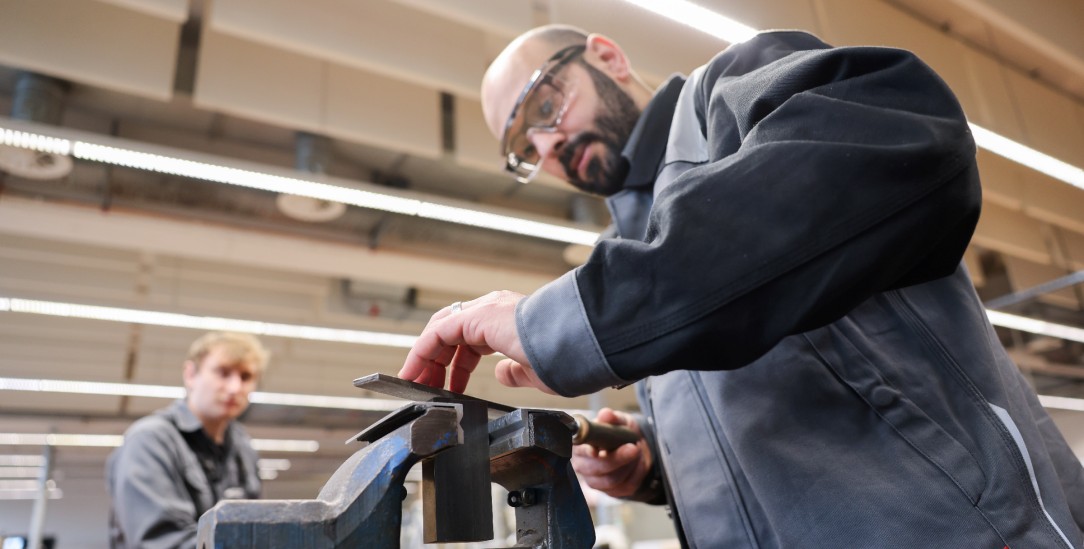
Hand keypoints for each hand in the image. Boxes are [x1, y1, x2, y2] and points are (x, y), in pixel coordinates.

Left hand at [397, 290, 555, 393]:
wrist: (576, 343)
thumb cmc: (565, 357)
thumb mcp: (535, 371)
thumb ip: (515, 371)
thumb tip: (501, 373)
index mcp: (508, 322)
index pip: (469, 338)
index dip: (455, 364)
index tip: (448, 386)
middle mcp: (494, 310)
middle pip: (451, 334)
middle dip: (437, 362)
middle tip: (428, 387)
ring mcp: (485, 310)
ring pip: (441, 331)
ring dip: (426, 358)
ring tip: (415, 384)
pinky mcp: (476, 317)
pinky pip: (438, 334)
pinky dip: (422, 352)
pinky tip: (415, 372)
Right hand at [571, 408, 652, 497]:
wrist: (634, 448)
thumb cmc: (620, 433)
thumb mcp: (619, 421)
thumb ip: (612, 418)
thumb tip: (605, 414)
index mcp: (579, 446)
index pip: (580, 451)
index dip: (587, 452)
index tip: (596, 451)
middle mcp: (582, 465)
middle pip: (595, 468)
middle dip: (617, 459)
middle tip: (634, 448)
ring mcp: (595, 481)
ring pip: (611, 480)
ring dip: (628, 465)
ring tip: (637, 452)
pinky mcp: (610, 492)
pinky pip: (624, 487)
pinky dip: (636, 474)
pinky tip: (639, 462)